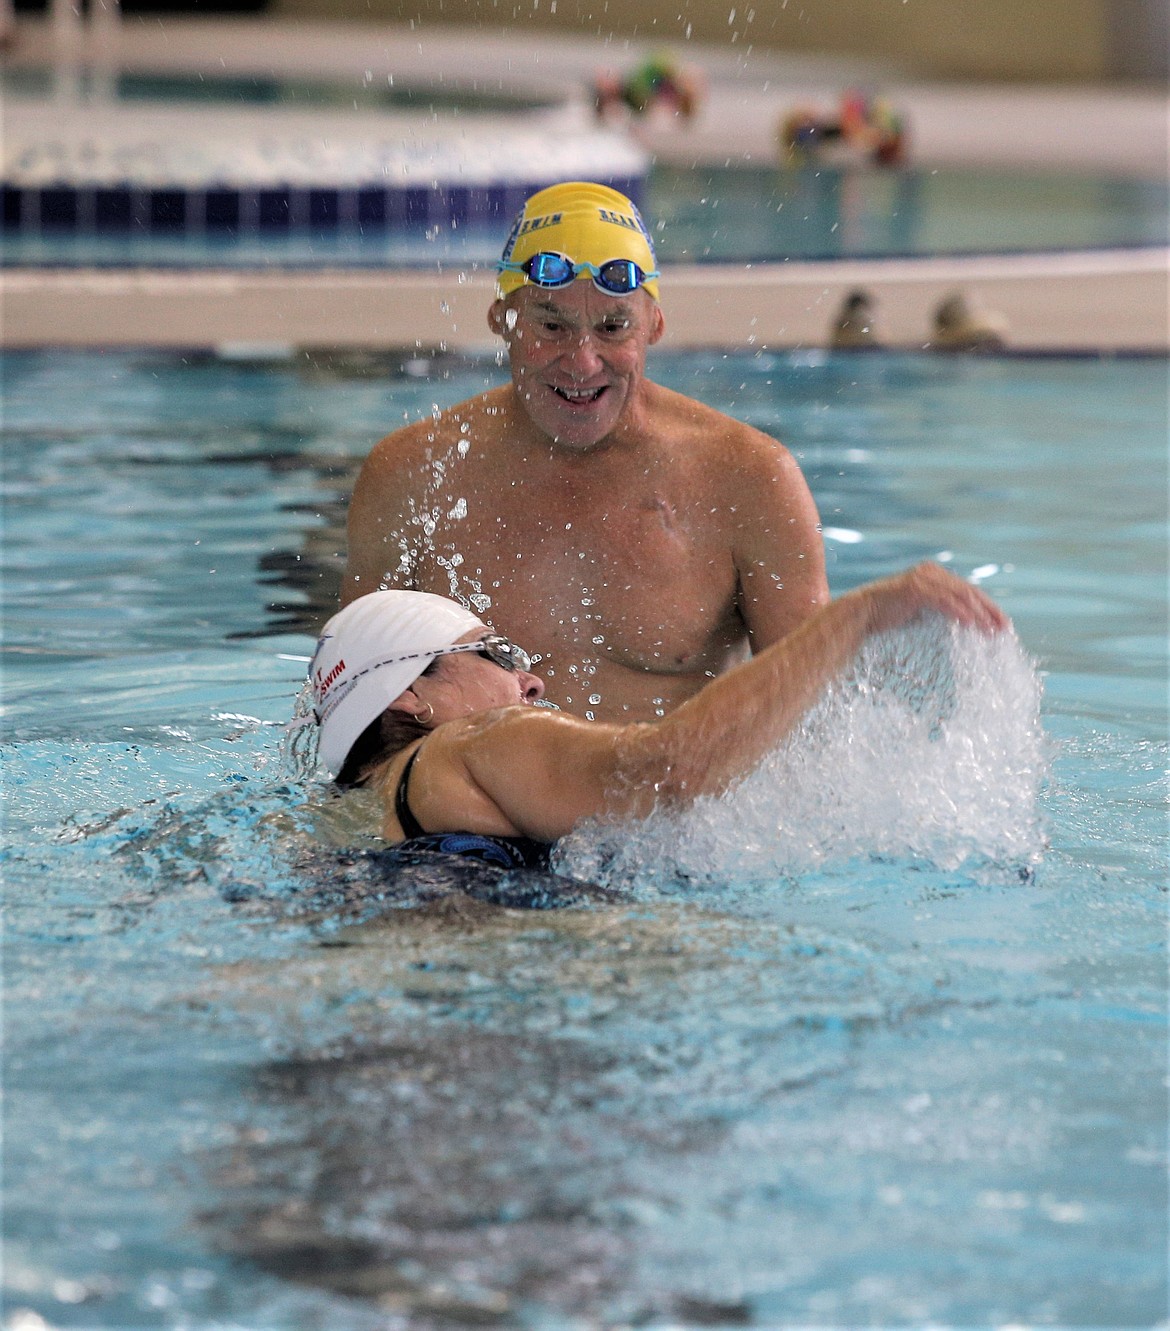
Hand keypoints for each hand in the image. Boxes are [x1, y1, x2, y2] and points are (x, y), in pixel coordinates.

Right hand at [864, 562, 1009, 635]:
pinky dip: (959, 612)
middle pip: (969, 590)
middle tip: (1004, 628)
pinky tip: (970, 624)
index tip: (1002, 624)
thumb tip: (963, 624)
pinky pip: (944, 600)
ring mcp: (923, 578)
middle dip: (989, 610)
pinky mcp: (915, 587)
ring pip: (960, 595)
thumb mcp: (920, 612)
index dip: (987, 607)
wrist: (859, 614)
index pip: (968, 590)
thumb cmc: (887, 617)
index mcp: (934, 576)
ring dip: (978, 614)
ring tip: (990, 630)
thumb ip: (939, 611)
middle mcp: (931, 572)